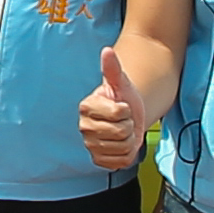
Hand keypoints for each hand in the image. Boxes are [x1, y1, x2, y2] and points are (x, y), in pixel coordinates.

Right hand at [74, 36, 143, 172]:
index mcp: (86, 107)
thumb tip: (107, 51)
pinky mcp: (98, 160)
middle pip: (122, 132)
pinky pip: (121, 162)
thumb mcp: (120, 83)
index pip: (119, 113)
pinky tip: (121, 145)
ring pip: (123, 148)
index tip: (121, 107)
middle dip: (129, 126)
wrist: (125, 117)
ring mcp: (90, 145)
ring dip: (129, 140)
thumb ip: (112, 68)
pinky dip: (127, 154)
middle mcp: (84, 128)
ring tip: (123, 132)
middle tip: (123, 120)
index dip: (126, 110)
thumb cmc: (122, 98)